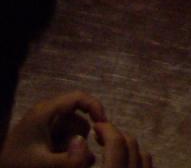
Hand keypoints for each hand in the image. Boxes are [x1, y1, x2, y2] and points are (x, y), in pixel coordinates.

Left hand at [0, 92, 151, 167]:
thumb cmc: (17, 165)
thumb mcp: (43, 165)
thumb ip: (69, 162)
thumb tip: (92, 152)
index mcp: (46, 111)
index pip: (79, 97)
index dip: (95, 107)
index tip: (105, 126)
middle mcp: (47, 114)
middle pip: (78, 118)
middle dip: (81, 139)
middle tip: (80, 158)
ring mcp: (45, 126)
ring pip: (73, 132)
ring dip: (74, 148)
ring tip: (64, 163)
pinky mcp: (43, 138)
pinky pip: (64, 140)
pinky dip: (67, 152)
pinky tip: (61, 163)